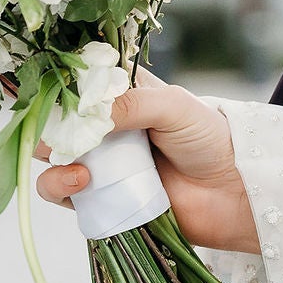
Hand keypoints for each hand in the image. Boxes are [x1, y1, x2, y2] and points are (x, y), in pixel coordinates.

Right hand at [37, 81, 258, 254]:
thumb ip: (130, 103)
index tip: (50, 92)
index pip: (75, 84)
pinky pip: (62, 194)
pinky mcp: (100, 198)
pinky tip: (82, 183)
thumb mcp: (173, 107)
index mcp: (121, 96)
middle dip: (48, 125)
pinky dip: (59, 187)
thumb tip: (84, 112)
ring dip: (52, 159)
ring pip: (51, 158)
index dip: (58, 87)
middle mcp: (105, 128)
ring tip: (76, 165)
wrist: (234, 193)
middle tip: (58, 132)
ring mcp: (100, 163)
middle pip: (55, 121)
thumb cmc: (210, 140)